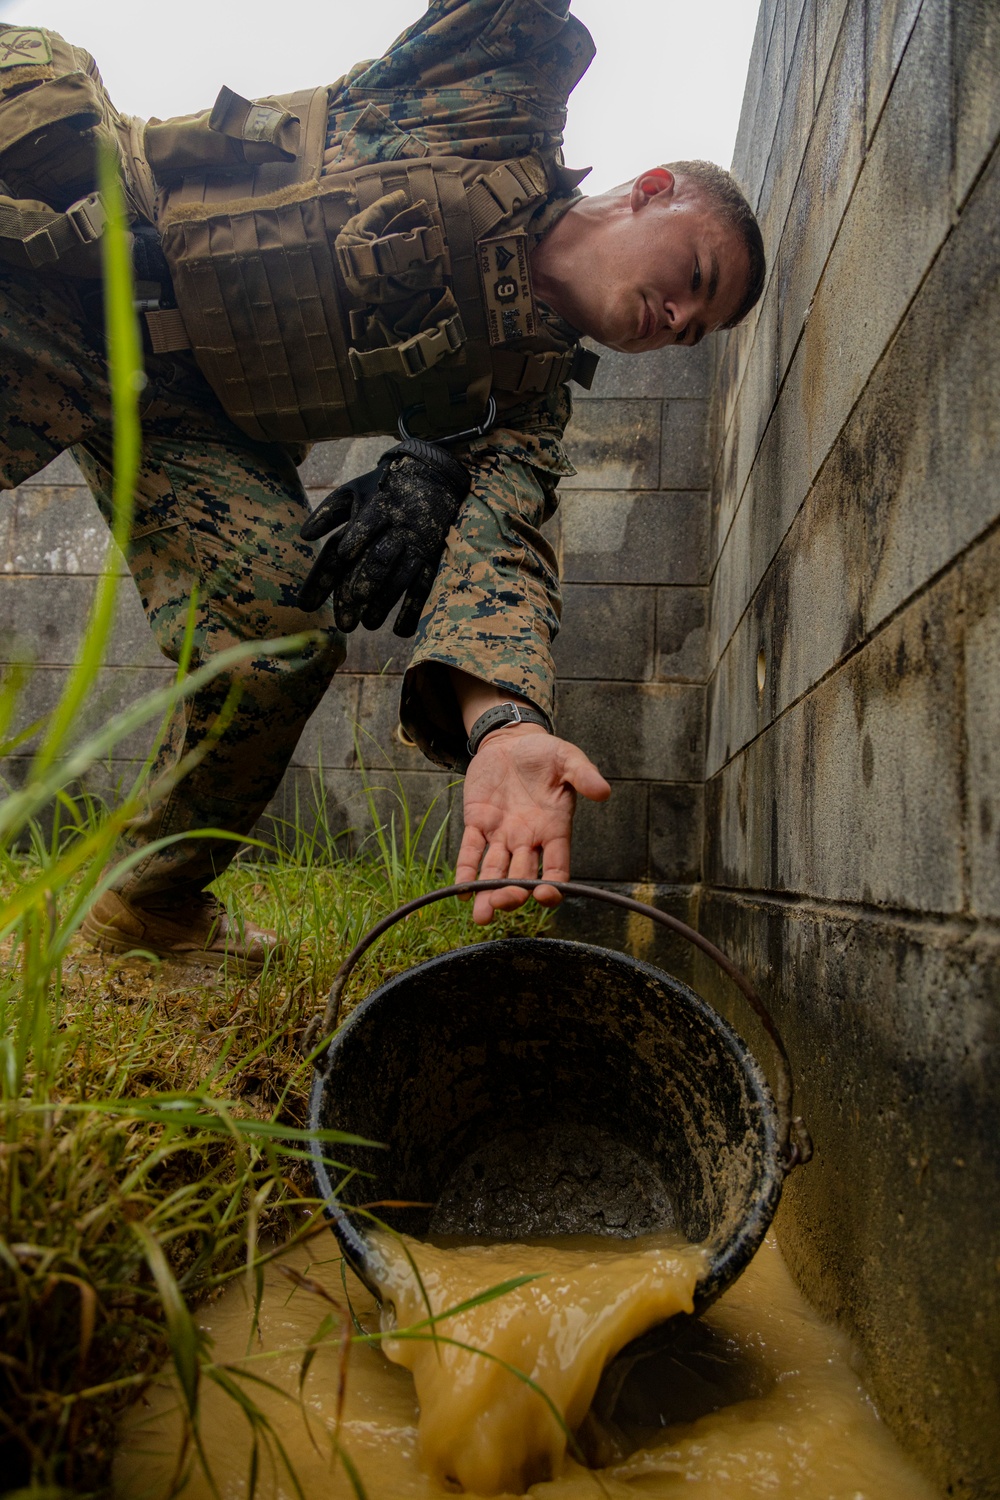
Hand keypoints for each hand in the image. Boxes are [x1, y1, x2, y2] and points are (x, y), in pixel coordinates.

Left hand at [298, 439, 469, 635]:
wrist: (435, 473)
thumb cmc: (385, 486)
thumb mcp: (354, 491)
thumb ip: (328, 513)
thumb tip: (304, 536)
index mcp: (373, 512)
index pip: (352, 538)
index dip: (343, 554)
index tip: (334, 568)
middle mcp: (395, 529)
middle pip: (377, 562)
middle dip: (360, 590)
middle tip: (344, 621)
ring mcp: (416, 544)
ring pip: (400, 577)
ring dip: (384, 603)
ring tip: (368, 625)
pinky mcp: (432, 555)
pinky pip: (424, 585)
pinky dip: (414, 608)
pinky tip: (400, 630)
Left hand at [456, 726, 610, 924]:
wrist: (511, 741)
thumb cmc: (543, 753)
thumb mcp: (567, 758)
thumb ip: (583, 774)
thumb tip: (604, 791)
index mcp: (554, 829)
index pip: (557, 867)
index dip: (553, 885)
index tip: (545, 895)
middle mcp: (528, 839)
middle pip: (521, 876)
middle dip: (513, 893)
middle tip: (502, 903)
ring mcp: (502, 834)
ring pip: (495, 871)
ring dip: (487, 893)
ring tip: (481, 916)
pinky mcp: (478, 823)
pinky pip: (471, 851)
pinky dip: (466, 871)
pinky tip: (461, 890)